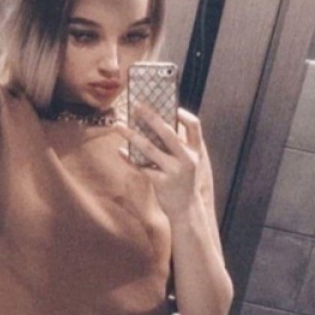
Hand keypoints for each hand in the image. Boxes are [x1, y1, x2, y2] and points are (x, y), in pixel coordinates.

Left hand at [115, 105, 212, 219]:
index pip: (194, 126)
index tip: (170, 107)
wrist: (187, 210)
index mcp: (196, 151)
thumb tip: (160, 125)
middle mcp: (187, 159)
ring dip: (131, 135)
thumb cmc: (186, 183)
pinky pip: (141, 166)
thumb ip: (181, 147)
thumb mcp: (190, 163)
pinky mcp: (161, 183)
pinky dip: (129, 158)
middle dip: (150, 117)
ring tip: (118, 125)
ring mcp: (174, 171)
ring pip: (149, 148)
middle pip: (167, 132)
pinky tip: (120, 151)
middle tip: (136, 105)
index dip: (183, 114)